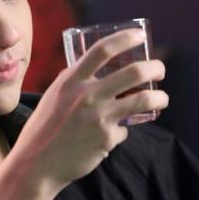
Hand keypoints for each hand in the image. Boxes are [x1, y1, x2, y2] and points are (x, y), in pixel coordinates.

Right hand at [0, 28, 167, 199]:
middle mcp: (87, 95)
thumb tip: (93, 71)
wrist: (36, 163)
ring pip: (143, 100)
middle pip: (133, 72)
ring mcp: (99, 117)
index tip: (140, 36)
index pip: (102, 50)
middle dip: (155, 68)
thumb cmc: (43, 127)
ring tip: (162, 98)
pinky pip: (124, 129)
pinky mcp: (107, 139)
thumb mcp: (54, 95)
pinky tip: (111, 134)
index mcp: (71, 80)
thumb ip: (73, 82)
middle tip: (159, 69)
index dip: (125, 38)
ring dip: (159, 97)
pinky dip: (121, 130)